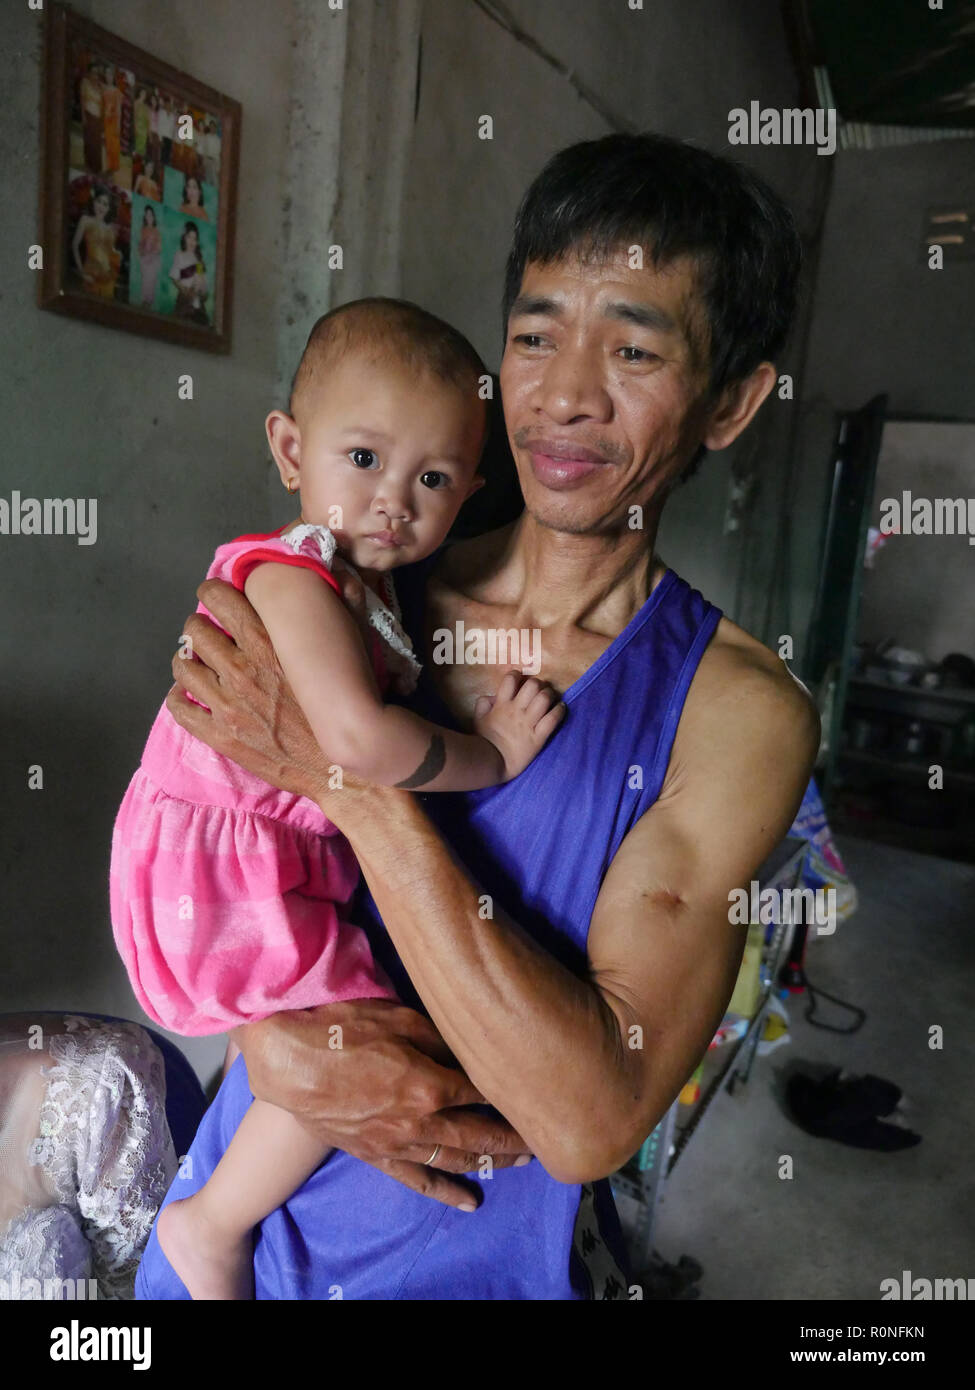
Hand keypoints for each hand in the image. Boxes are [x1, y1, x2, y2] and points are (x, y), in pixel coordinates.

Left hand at [166, 576, 370, 813]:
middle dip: (198, 625)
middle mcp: (241, 669)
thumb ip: (346, 603)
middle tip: (207, 630)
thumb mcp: (357, 645)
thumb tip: (339, 572)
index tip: (216, 595)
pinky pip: (179, 708)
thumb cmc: (353, 703)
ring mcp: (227, 705)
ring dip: (186, 658)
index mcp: (268, 642)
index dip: (213, 592)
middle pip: (195, 630)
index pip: (220, 599)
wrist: (345, 765)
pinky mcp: (221, 736)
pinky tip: (188, 695)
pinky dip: (178, 697)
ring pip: (182, 666)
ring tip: (195, 661)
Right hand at [232, 1000, 532, 1208]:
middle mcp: (420, 1120)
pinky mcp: (374, 1154)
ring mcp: (397, 1142)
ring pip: (456, 1157)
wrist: (285, 1058)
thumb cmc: (341, 1027)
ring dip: (491, 1160)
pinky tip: (470, 1202)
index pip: (487, 1093)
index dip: (514, 1093)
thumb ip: (443, 1038)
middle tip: (545, 1138)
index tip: (538, 1093)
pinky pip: (417, 1179)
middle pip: (480, 1132)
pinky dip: (446, 1192)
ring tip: (521, 1162)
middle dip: (514, 1136)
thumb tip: (474, 1049)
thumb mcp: (401, 1018)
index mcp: (431, 1084)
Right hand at [473, 669, 565, 780]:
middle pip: (532, 685)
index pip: (510, 680)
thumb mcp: (478, 719)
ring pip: (544, 699)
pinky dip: (560, 710)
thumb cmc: (484, 741)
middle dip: (538, 684)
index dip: (517, 675)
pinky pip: (553, 719)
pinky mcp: (539, 737)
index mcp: (501, 705)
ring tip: (550, 698)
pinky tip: (561, 708)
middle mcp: (516, 710)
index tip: (521, 678)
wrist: (492, 763)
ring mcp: (528, 723)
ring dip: (550, 694)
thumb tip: (493, 696)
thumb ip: (484, 704)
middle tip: (539, 690)